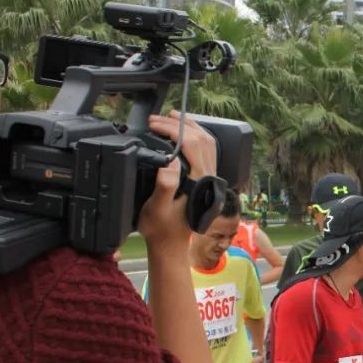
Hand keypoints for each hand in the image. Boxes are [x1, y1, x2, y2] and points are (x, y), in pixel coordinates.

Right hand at [137, 111, 217, 247]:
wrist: (170, 244)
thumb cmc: (160, 228)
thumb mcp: (156, 208)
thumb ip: (165, 185)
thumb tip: (170, 161)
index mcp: (199, 181)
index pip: (191, 144)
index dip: (172, 130)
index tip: (154, 125)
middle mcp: (208, 178)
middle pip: (202, 139)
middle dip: (179, 124)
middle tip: (158, 118)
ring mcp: (209, 178)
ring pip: (208, 143)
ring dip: (190, 127)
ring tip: (171, 119)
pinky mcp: (205, 180)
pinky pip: (206, 151)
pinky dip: (195, 137)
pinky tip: (182, 135)